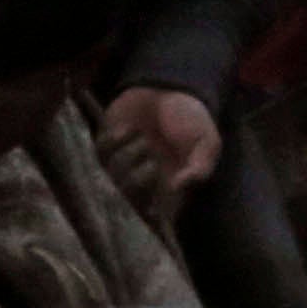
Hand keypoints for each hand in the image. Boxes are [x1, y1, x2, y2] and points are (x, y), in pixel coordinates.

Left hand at [98, 82, 222, 208]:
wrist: (168, 86)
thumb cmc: (190, 118)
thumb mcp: (206, 142)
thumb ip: (199, 168)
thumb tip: (178, 188)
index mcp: (170, 189)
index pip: (158, 218)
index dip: (154, 221)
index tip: (154, 211)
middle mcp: (143, 183)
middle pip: (130, 202)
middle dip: (140, 183)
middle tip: (153, 164)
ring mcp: (121, 167)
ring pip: (114, 179)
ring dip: (129, 158)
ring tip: (144, 140)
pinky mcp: (105, 148)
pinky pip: (100, 155)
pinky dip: (115, 141)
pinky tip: (128, 129)